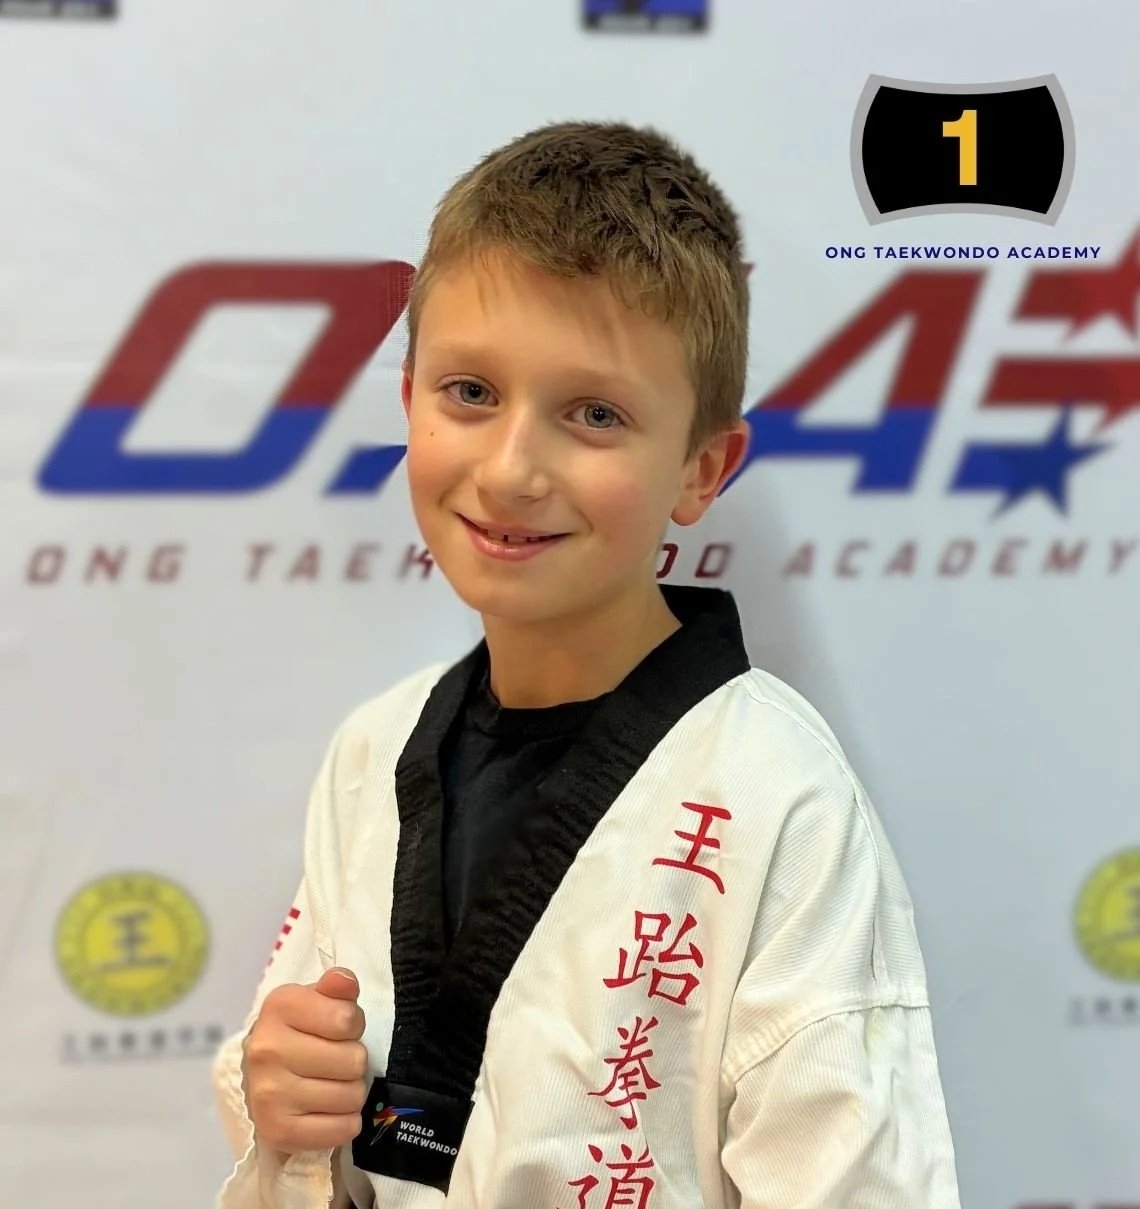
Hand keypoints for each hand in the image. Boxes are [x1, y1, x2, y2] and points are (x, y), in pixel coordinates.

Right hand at [242, 967, 368, 1156]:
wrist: (263, 1075)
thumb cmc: (300, 1030)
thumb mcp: (316, 999)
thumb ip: (336, 987)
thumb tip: (346, 981)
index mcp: (279, 1007)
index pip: (347, 1019)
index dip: (353, 1024)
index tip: (339, 1029)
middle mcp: (267, 1050)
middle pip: (354, 1060)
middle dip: (354, 1060)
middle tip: (337, 1060)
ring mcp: (270, 1094)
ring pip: (352, 1095)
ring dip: (352, 1091)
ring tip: (333, 1083)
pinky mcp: (278, 1131)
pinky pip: (342, 1130)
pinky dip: (346, 1123)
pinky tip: (331, 1111)